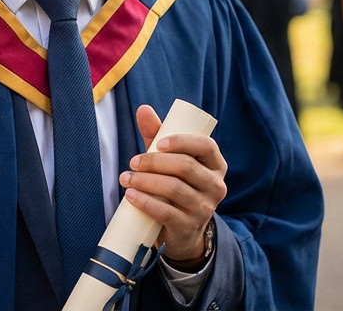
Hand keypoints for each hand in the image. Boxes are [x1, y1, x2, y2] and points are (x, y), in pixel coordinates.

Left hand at [119, 105, 227, 262]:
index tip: (158, 143)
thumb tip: (144, 109)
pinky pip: (166, 212)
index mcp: (215, 165)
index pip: (206, 146)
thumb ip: (158, 136)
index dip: (182, 141)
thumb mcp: (169, 161)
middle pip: (186, 166)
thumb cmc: (176, 186)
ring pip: (174, 189)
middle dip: (154, 162)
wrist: (182, 232)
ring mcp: (205, 208)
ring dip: (145, 181)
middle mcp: (216, 186)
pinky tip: (130, 196)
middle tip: (133, 161)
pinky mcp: (189, 227)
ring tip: (126, 178)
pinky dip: (145, 202)